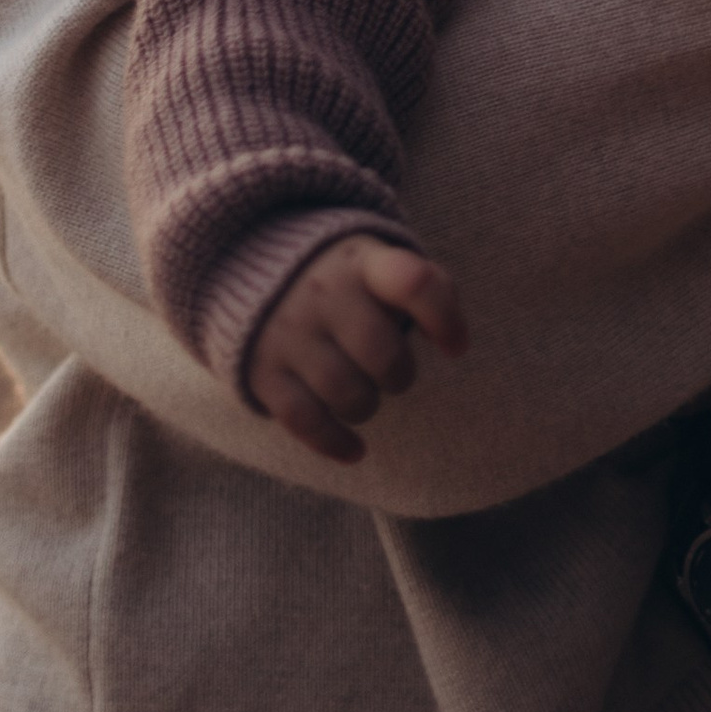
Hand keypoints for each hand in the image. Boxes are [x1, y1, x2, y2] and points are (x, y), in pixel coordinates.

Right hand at [246, 234, 467, 462]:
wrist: (254, 274)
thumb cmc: (345, 280)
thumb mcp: (380, 263)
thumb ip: (426, 286)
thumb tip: (455, 341)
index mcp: (362, 261)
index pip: (413, 283)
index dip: (444, 320)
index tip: (456, 348)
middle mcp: (323, 293)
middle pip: (382, 353)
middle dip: (399, 375)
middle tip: (394, 373)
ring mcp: (289, 332)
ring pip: (346, 393)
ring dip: (367, 406)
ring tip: (365, 393)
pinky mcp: (263, 371)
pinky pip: (305, 421)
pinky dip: (335, 443)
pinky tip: (355, 450)